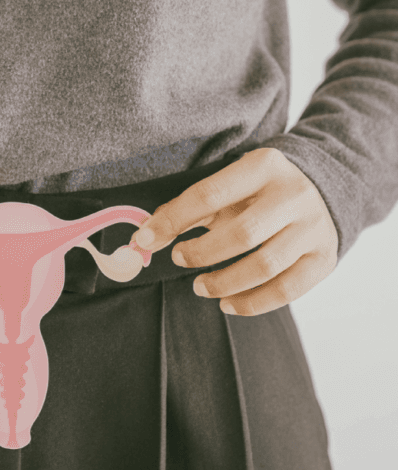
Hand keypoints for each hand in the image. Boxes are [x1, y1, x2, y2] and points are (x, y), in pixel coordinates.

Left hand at [132, 148, 338, 315]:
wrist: (323, 188)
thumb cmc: (259, 190)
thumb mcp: (228, 184)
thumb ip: (188, 208)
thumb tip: (145, 237)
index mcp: (263, 166)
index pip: (208, 195)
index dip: (172, 221)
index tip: (145, 239)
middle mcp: (293, 195)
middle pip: (241, 234)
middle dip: (201, 253)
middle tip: (179, 259)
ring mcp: (313, 228)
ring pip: (265, 267)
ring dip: (224, 283)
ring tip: (200, 287)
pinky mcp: (324, 258)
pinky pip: (287, 290)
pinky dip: (252, 303)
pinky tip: (228, 304)